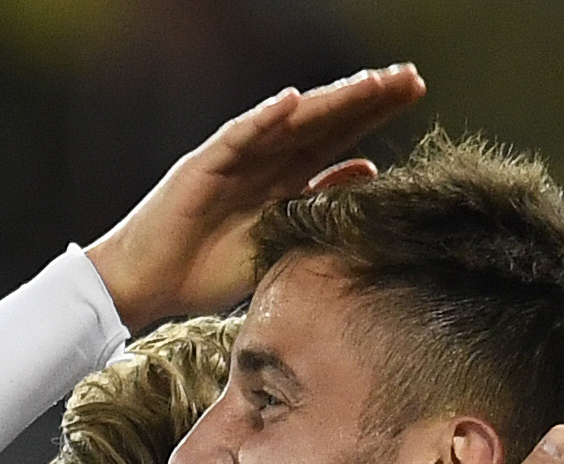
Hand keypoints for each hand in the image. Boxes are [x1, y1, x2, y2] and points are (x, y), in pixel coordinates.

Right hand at [85, 66, 425, 327]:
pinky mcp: (202, 167)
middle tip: (410, 77)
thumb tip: (368, 173)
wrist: (147, 285)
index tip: (417, 93)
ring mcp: (234, 159)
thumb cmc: (205, 271)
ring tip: (367, 84)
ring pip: (288, 122)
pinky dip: (262, 119)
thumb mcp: (278, 242)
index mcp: (285, 178)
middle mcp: (264, 159)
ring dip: (326, 101)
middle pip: (323, 120)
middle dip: (366, 97)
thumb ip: (319, 208)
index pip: (339, 136)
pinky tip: (291, 102)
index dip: (375, 112)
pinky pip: (236, 138)